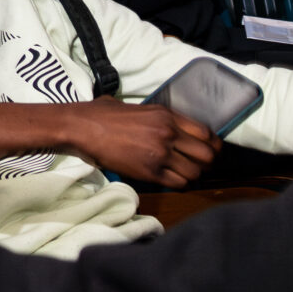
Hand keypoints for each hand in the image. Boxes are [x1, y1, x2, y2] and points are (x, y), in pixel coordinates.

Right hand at [64, 97, 218, 187]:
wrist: (80, 128)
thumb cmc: (101, 114)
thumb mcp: (135, 107)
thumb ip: (157, 117)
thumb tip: (170, 125)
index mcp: (166, 115)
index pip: (207, 134)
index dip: (212, 145)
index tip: (208, 150)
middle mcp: (167, 133)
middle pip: (207, 155)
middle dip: (205, 162)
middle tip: (197, 164)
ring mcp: (159, 154)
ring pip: (194, 173)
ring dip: (191, 175)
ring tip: (181, 173)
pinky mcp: (149, 172)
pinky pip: (177, 184)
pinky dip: (177, 184)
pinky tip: (169, 179)